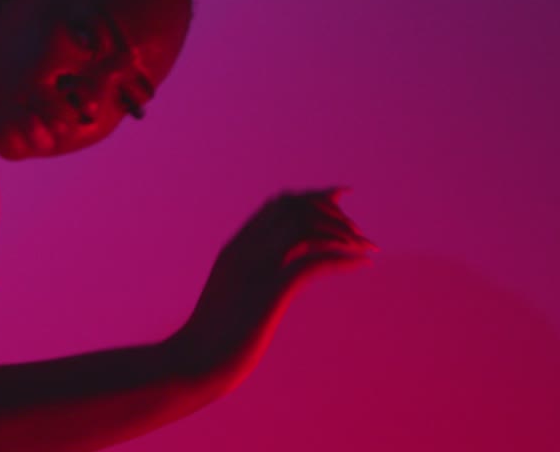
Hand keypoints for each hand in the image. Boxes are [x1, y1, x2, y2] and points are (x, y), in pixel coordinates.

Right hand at [169, 187, 378, 395]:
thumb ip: (246, 285)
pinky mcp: (269, 292)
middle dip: (331, 211)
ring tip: (366, 247)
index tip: (341, 198)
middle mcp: (245, 250)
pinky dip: (342, 258)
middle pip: (293, 206)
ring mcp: (255, 269)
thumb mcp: (229, 302)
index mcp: (235, 249)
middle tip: (357, 233)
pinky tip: (363, 263)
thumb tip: (268, 289)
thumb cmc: (209, 340)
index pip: (277, 205)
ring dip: (341, 232)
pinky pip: (313, 262)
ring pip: (304, 226)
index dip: (313, 198)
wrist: (193, 362)